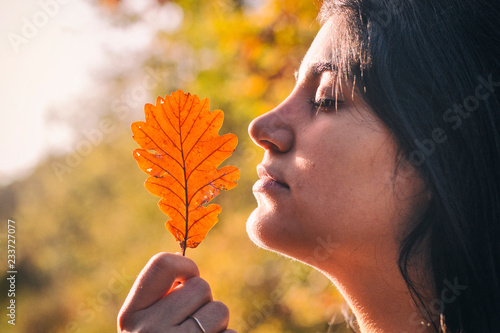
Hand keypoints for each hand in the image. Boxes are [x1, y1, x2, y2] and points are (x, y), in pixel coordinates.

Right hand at [118, 252, 235, 332]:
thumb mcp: (143, 324)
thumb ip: (158, 295)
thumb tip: (177, 255)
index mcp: (131, 315)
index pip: (162, 264)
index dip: (184, 265)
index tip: (189, 277)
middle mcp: (149, 330)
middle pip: (200, 286)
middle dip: (203, 301)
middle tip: (191, 321)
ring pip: (219, 309)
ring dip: (217, 322)